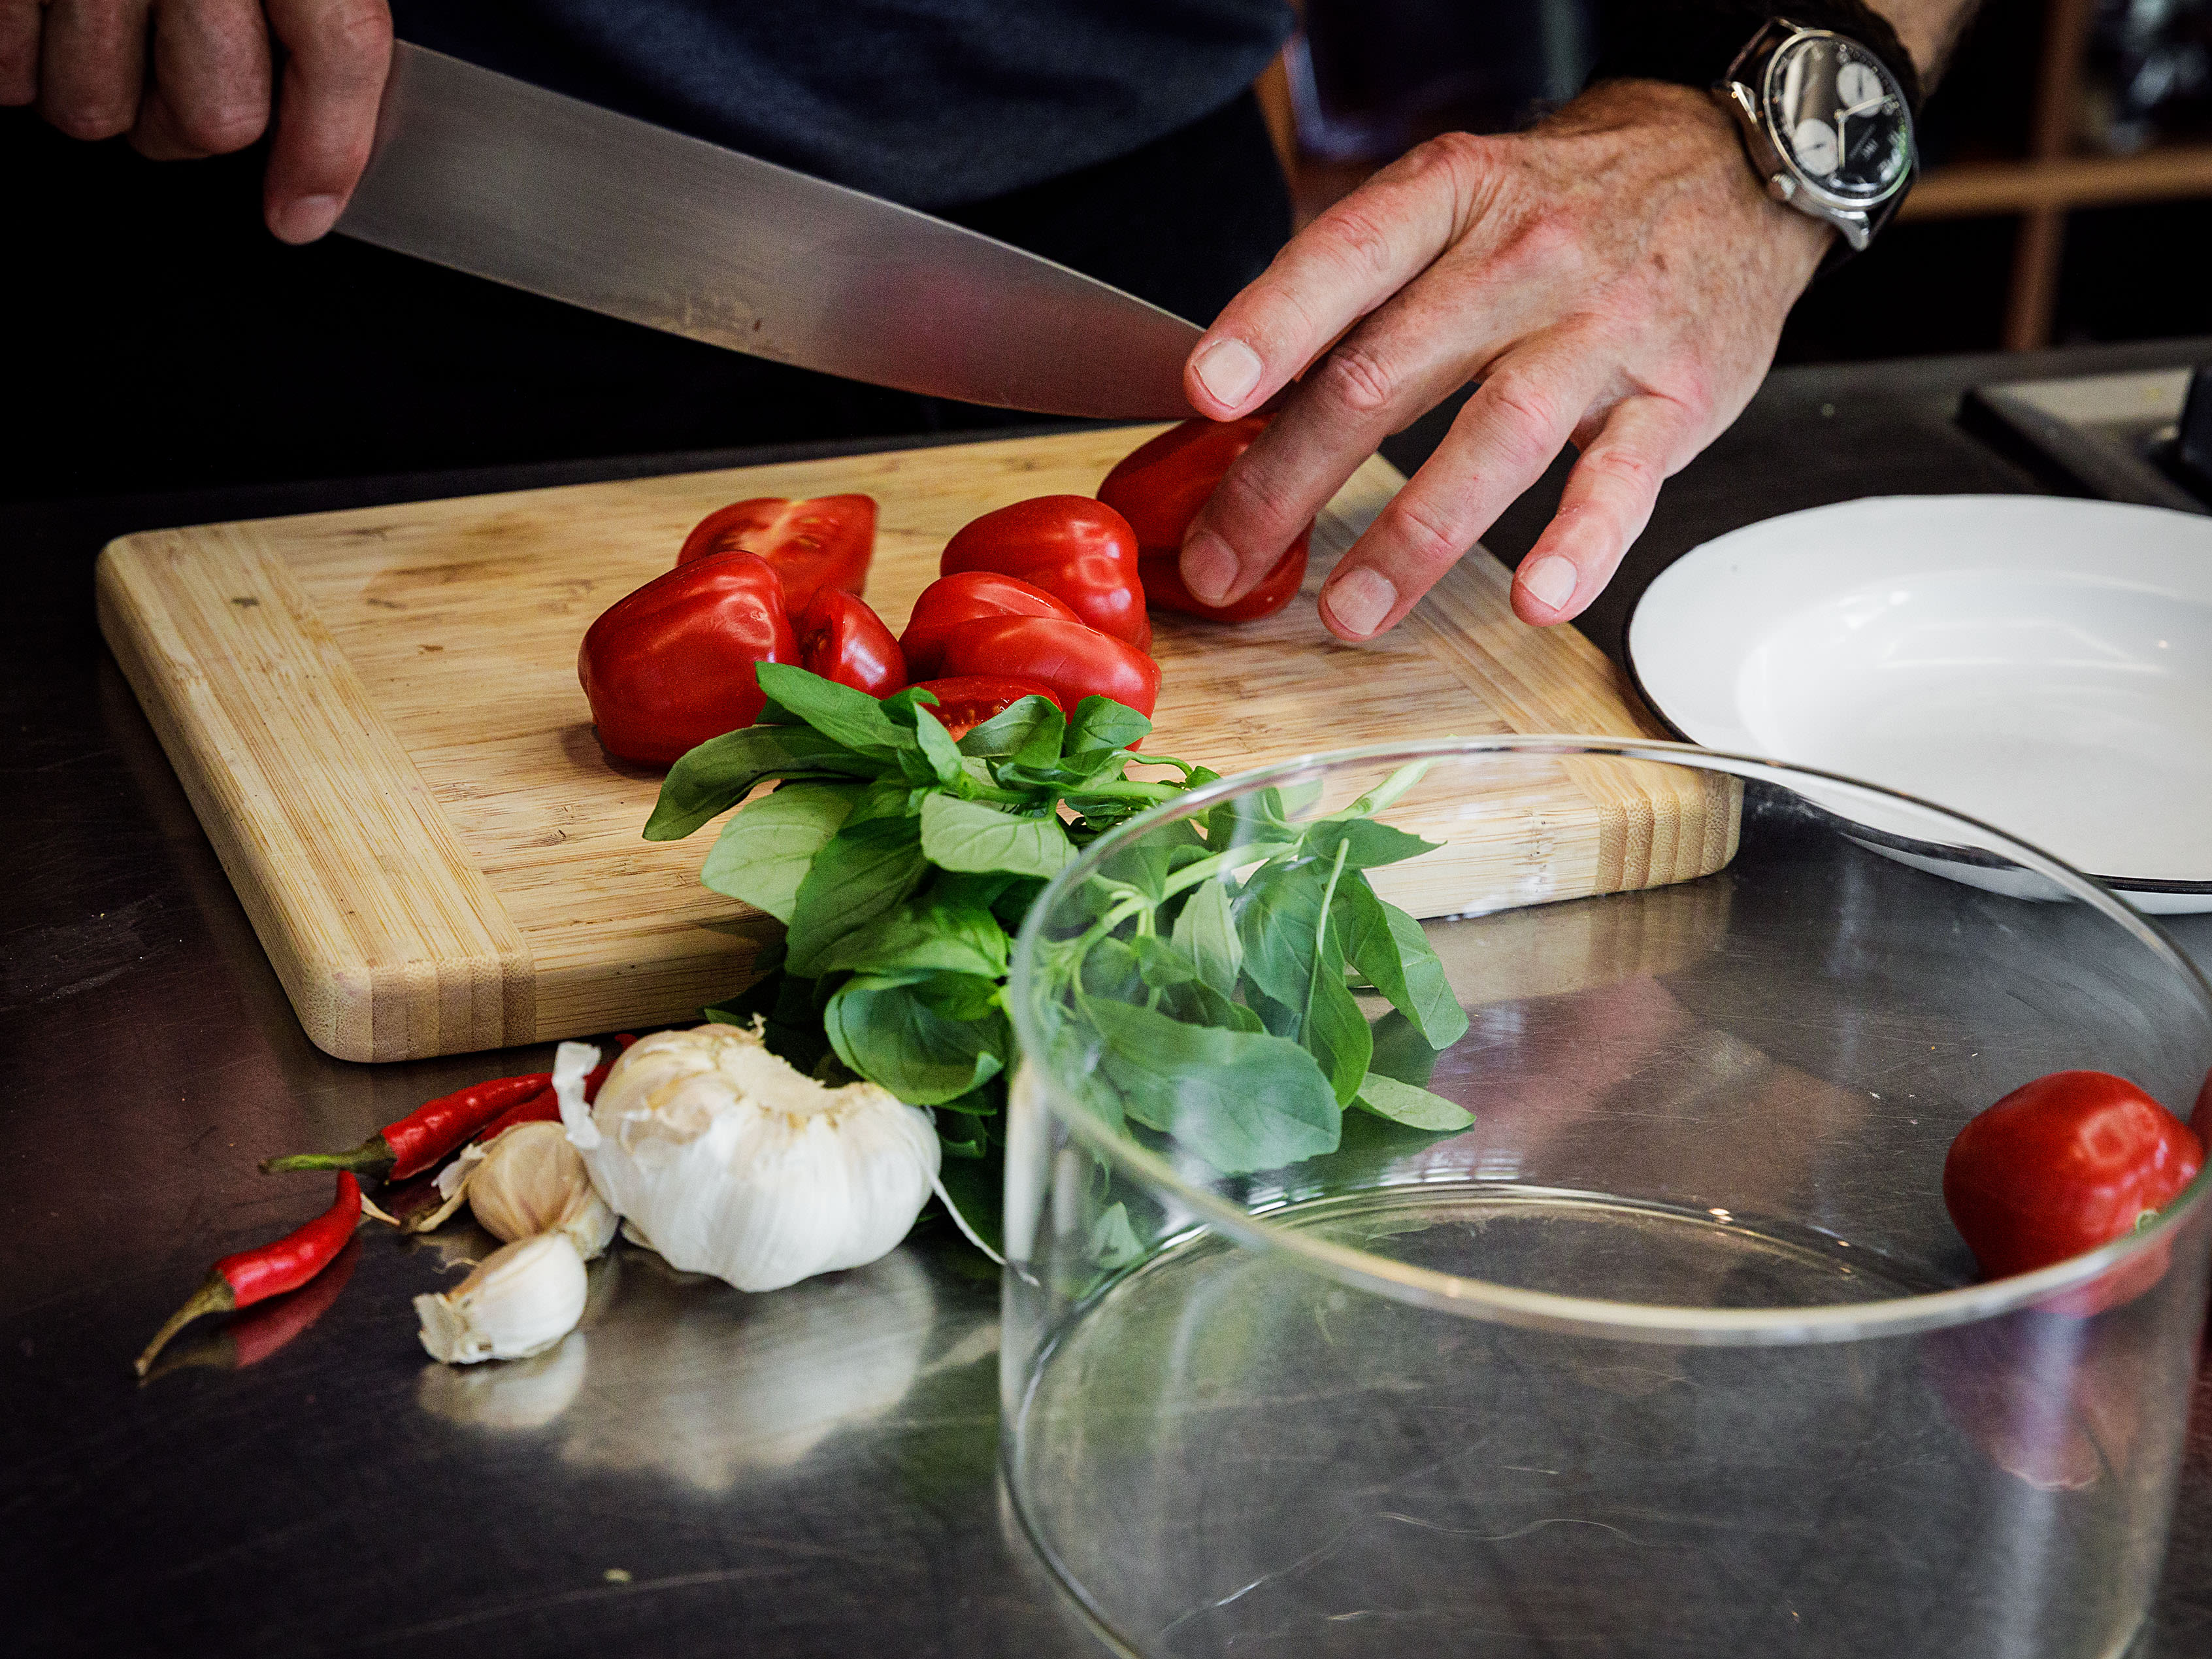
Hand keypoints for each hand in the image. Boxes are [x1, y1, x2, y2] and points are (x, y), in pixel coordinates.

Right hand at [1, 0, 393, 242]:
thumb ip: (316, 17)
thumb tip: (316, 170)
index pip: (339, 52)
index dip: (329, 149)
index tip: (304, 214)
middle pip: (215, 119)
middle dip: (197, 125)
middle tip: (181, 71)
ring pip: (100, 111)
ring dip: (104, 94)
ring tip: (104, 28)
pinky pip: (12, 72)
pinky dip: (22, 65)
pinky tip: (42, 20)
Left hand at [1175, 80, 1829, 636]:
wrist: (1734, 167)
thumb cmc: (1567, 204)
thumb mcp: (1460, 198)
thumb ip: (1363, 288)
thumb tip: (1244, 399)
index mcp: (1450, 198)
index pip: (1345, 258)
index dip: (1271, 326)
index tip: (1207, 394)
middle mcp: (1520, 259)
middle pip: (1384, 375)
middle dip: (1287, 483)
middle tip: (1223, 564)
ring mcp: (1601, 331)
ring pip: (1491, 437)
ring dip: (1410, 537)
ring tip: (1348, 613)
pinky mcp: (1675, 397)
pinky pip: (1620, 479)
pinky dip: (1580, 542)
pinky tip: (1537, 597)